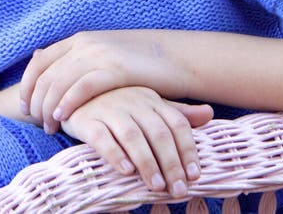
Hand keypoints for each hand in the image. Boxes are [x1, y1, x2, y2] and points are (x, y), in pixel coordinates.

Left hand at [20, 30, 188, 131]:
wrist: (175, 56)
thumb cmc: (137, 64)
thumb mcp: (102, 56)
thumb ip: (76, 60)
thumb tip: (41, 57)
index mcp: (79, 40)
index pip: (40, 62)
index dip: (27, 85)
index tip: (24, 107)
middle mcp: (85, 44)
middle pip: (46, 74)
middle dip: (36, 101)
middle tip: (36, 123)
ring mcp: (100, 54)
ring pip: (60, 81)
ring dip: (49, 107)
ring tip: (48, 128)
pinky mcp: (115, 68)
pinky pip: (83, 86)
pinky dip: (68, 102)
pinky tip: (62, 117)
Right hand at [59, 87, 212, 195]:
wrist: (72, 92)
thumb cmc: (117, 103)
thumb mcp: (148, 104)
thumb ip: (176, 112)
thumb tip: (209, 113)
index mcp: (150, 99)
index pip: (175, 122)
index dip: (187, 148)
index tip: (195, 174)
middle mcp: (132, 101)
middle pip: (158, 132)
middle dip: (171, 163)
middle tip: (178, 190)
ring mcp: (109, 109)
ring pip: (132, 136)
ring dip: (147, 162)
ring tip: (157, 185)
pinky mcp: (86, 119)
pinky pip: (102, 137)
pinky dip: (115, 154)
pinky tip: (126, 171)